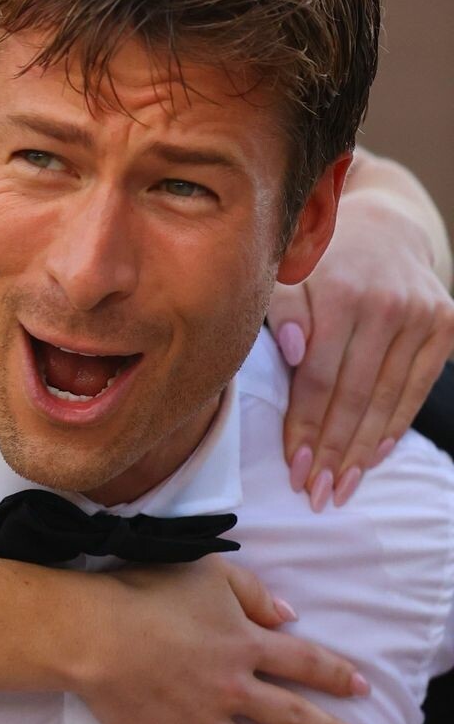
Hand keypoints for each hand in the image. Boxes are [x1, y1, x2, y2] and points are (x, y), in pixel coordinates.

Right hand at [77, 559, 368, 723]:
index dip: (335, 673)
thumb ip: (254, 593)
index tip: (360, 686)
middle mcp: (231, 690)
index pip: (304, 661)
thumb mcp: (209, 572)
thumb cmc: (148, 592)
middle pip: (292, 716)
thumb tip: (289, 616)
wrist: (95, 630)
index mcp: (244, 646)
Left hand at [270, 194, 453, 509]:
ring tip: (342, 488)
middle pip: (356, 395)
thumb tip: (292, 351)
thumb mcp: (292, 274)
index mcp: (343, 292)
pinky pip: (417, 389)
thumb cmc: (323, 262)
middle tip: (317, 494)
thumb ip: (285, 309)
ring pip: (388, 399)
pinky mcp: (446, 326)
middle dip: (334, 450)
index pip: (321, 376)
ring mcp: (423, 316)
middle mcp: (388, 304)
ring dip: (363, 450)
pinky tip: (373, 457)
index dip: (306, 425)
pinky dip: (395, 427)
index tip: (293, 466)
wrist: (385, 229)